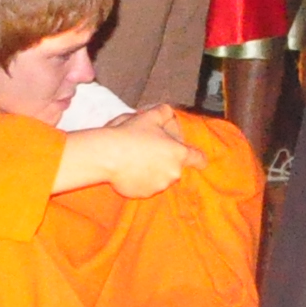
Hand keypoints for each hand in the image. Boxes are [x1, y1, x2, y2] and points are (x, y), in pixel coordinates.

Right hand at [66, 111, 192, 198]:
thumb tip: (168, 113)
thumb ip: (165, 112)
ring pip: (161, 177)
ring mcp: (159, 186)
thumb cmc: (131, 134)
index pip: (198, 158)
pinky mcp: (144, 194)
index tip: (198, 159)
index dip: (198, 157)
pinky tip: (130, 170)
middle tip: (149, 149)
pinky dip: (141, 180)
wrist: (107, 155)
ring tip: (137, 159)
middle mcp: (173, 173)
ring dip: (154, 171)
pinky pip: (146, 186)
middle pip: (175, 166)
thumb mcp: (150, 116)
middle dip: (166, 160)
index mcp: (179, 154)